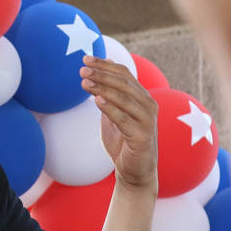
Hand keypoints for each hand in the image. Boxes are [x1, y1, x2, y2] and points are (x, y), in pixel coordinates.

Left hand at [80, 57, 157, 190]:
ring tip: (84, 82)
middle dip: (101, 74)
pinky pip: (124, 119)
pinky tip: (96, 100)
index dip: (105, 64)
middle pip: (124, 83)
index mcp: (142, 97)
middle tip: (82, 70)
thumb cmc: (123, 141)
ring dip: (102, 88)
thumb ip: (109, 93)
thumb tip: (101, 68)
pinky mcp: (142, 137)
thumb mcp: (113, 113)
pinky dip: (110, 108)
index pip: (124, 73)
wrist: (134, 172)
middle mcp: (148, 105)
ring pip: (123, 98)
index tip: (86, 59)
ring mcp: (147, 121)